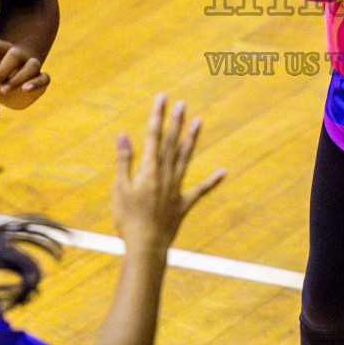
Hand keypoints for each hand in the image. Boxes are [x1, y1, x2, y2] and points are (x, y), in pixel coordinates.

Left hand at [0, 39, 48, 107]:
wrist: (9, 96)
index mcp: (3, 50)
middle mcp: (19, 55)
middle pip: (14, 54)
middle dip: (2, 72)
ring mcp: (31, 66)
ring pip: (33, 65)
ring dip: (17, 79)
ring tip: (4, 91)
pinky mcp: (41, 80)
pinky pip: (45, 78)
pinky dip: (36, 84)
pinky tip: (25, 89)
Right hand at [113, 94, 225, 253]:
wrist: (146, 246)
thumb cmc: (128, 219)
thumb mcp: (119, 189)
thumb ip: (123, 160)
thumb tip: (124, 135)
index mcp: (149, 169)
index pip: (153, 135)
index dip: (158, 115)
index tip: (162, 98)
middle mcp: (166, 174)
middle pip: (171, 142)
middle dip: (176, 121)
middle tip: (182, 103)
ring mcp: (177, 188)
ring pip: (185, 158)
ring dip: (192, 139)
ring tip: (199, 122)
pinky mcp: (184, 203)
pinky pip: (201, 190)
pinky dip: (212, 181)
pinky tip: (224, 171)